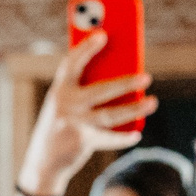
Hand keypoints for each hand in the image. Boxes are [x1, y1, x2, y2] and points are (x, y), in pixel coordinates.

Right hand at [17, 31, 155, 195]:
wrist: (43, 161)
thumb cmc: (61, 123)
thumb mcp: (65, 103)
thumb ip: (84, 87)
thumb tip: (122, 73)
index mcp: (59, 89)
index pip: (71, 63)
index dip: (86, 48)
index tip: (102, 34)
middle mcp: (65, 105)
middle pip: (100, 90)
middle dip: (125, 83)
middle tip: (147, 76)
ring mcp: (73, 124)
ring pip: (109, 114)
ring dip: (133, 108)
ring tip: (152, 102)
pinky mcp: (81, 141)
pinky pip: (108, 137)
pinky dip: (123, 137)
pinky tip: (136, 134)